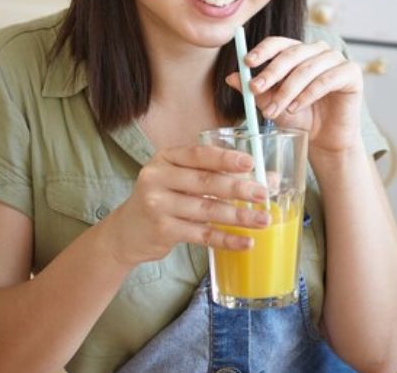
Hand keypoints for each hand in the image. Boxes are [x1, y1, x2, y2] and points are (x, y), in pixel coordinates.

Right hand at [106, 145, 271, 267]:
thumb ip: (217, 175)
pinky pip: (201, 234)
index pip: (198, 155)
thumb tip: (269, 178)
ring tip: (263, 220)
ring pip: (206, 210)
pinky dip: (226, 239)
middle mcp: (157, 178)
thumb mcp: (180, 179)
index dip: (225, 159)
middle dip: (238, 188)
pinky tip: (246, 242)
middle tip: (263, 194)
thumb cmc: (164, 199)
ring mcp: (157, 205)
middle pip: (204, 182)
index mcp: (165, 158)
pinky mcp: (162, 230)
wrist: (126, 232)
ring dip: (238, 216)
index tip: (250, 163)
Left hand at [225, 37, 363, 158]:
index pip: (279, 42)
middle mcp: (318, 51)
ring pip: (307, 69)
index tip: (246, 63)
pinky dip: (308, 94)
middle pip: (291, 54)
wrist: (325, 139)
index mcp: (298, 51)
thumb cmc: (299, 117)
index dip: (263, 50)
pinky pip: (326, 80)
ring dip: (287, 90)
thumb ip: (254, 91)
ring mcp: (336, 60)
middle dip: (271, 73)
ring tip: (274, 111)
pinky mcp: (351, 74)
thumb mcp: (271, 104)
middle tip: (255, 89)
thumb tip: (231, 77)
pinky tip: (295, 108)